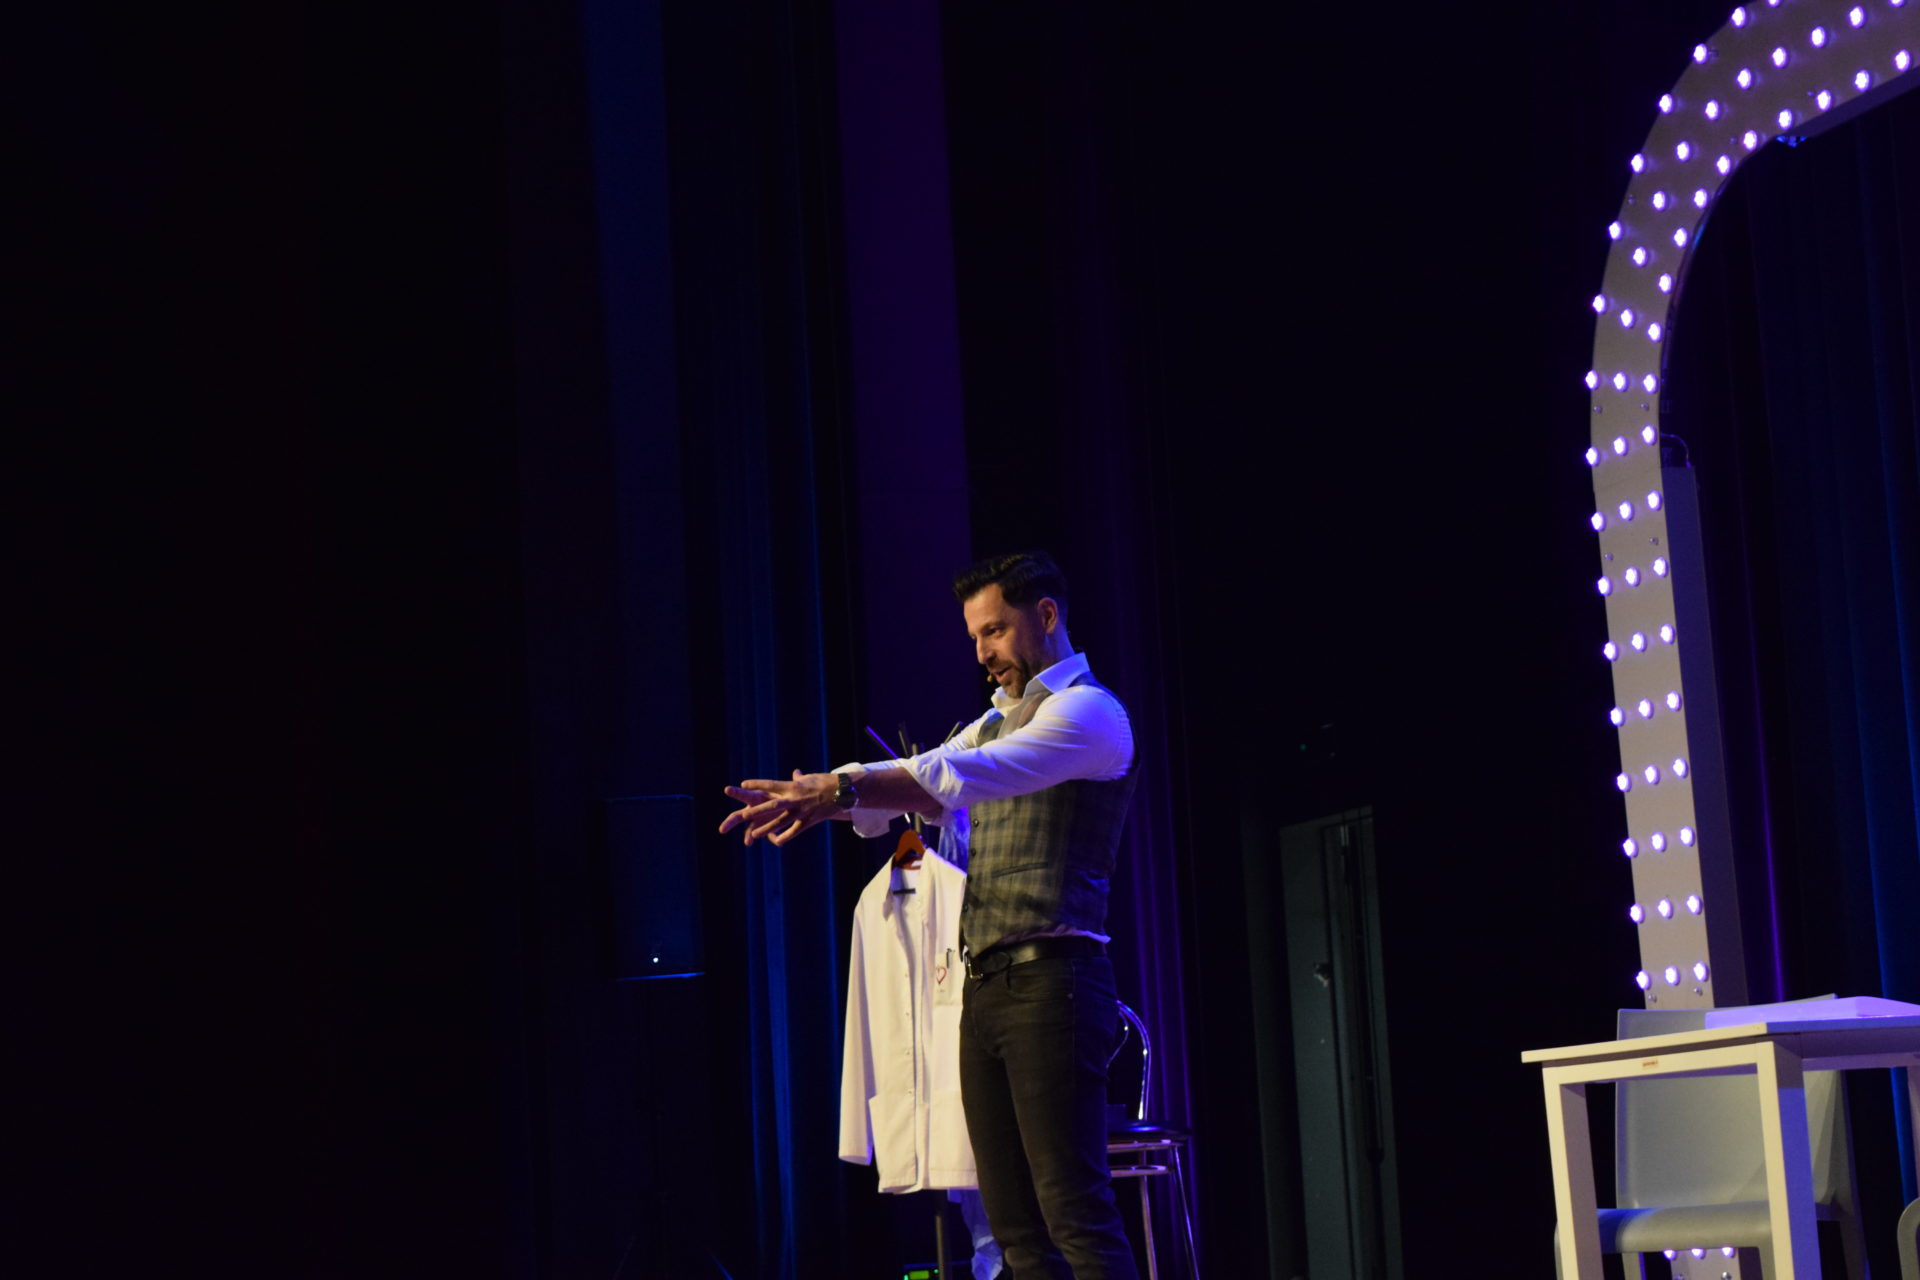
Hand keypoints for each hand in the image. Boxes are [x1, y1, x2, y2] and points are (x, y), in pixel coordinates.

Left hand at [718, 769, 837, 845]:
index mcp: (793, 786)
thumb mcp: (810, 778)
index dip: (757, 784)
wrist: (843, 792)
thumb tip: (795, 773)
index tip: (743, 784)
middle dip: (757, 811)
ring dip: (767, 828)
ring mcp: (802, 812)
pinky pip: (794, 831)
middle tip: (742, 815)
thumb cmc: (826, 782)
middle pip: (772, 806)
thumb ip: (799, 779)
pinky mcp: (809, 821)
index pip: (771, 785)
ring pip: (781, 822)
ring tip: (753, 835)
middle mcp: (795, 799)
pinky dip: (785, 836)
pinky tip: (775, 841)